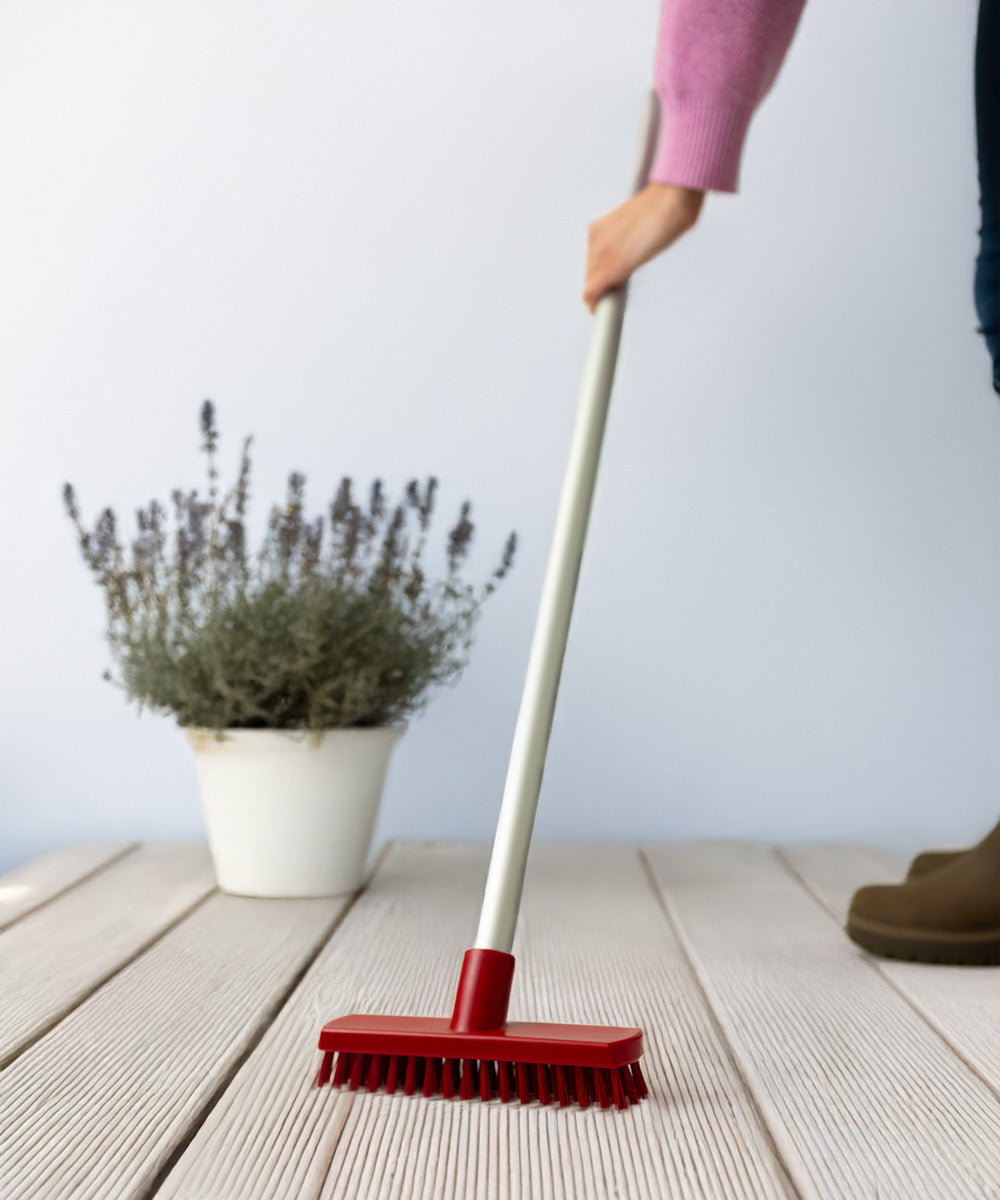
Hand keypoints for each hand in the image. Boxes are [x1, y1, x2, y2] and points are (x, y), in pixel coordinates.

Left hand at [582, 183, 704, 312]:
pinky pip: (593, 296)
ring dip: (602, 299)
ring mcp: (601, 254)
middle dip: (602, 289)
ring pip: (591, 287)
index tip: (610, 288)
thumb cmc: (668, 207)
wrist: (674, 197)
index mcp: (598, 228)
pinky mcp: (610, 268)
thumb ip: (629, 242)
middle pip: (590, 276)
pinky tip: (605, 317)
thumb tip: (633, 257)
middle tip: (616, 299)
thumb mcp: (640, 224)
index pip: (592, 262)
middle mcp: (594, 240)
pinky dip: (597, 309)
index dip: (600, 278)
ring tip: (614, 308)